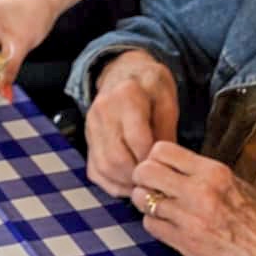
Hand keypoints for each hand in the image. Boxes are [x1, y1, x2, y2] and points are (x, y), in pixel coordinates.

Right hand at [84, 50, 180, 197]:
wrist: (122, 71)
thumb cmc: (149, 86)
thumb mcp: (166, 99)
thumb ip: (167, 130)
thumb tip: (164, 166)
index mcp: (126, 95)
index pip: (138, 140)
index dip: (153, 160)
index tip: (166, 169)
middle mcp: (103, 110)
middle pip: (117, 158)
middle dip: (139, 176)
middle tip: (156, 182)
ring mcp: (91, 125)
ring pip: (104, 167)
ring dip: (126, 183)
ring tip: (145, 184)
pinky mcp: (87, 138)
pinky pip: (95, 170)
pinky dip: (112, 184)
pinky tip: (130, 183)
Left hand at [131, 142, 255, 255]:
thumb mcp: (238, 185)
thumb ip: (206, 174)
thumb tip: (177, 165)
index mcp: (214, 173)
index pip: (162, 149)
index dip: (155, 157)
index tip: (161, 166)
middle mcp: (199, 192)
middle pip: (145, 170)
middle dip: (143, 176)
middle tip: (151, 184)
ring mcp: (189, 218)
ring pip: (142, 198)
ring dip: (145, 201)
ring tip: (158, 205)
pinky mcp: (184, 243)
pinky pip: (150, 224)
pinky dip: (154, 222)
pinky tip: (167, 224)